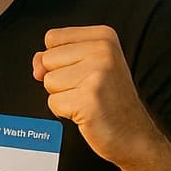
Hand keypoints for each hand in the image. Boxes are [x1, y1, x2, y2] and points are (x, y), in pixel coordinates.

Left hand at [33, 25, 160, 169]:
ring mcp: (97, 74)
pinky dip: (64, 111)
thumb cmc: (108, 99)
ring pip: (48, 81)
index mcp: (104, 36)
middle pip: (46, 59)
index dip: (59, 59)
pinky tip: (86, 112)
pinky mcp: (88, 98)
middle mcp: (103, 51)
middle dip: (60, 78)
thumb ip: (55, 56)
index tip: (85, 71)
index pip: (52, 37)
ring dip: (62, 95)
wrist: (133, 134)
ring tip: (87, 99)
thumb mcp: (86, 65)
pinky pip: (53, 102)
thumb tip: (37, 63)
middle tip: (88, 89)